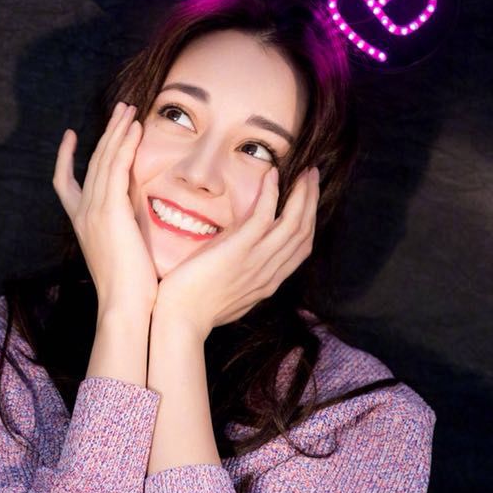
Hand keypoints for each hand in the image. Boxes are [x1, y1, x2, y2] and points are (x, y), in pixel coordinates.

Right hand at [52, 101, 158, 319]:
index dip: (65, 157)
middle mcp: (82, 213)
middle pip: (90, 162)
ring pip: (102, 160)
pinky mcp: (110, 211)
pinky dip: (124, 145)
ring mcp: (93, 211)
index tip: (71, 136)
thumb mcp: (121, 248)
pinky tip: (135, 128)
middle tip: (120, 109)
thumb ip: (123, 222)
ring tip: (130, 109)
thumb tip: (135, 204)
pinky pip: (115, 168)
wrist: (124, 306)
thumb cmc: (130, 288)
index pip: (64, 184)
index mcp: (80, 224)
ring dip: (117, 131)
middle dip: (106, 133)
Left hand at [152, 165, 319, 340]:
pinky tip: (272, 177)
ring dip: (300, 195)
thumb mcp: (229, 285)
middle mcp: (269, 273)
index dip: (308, 220)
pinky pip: (263, 218)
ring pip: (292, 224)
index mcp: (268, 282)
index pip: (300, 248)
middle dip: (310, 201)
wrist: (180, 320)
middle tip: (312, 176)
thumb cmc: (196, 305)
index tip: (307, 198)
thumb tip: (245, 239)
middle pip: (303, 233)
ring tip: (303, 172)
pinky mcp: (238, 252)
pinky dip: (271, 195)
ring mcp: (256, 263)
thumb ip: (243, 264)